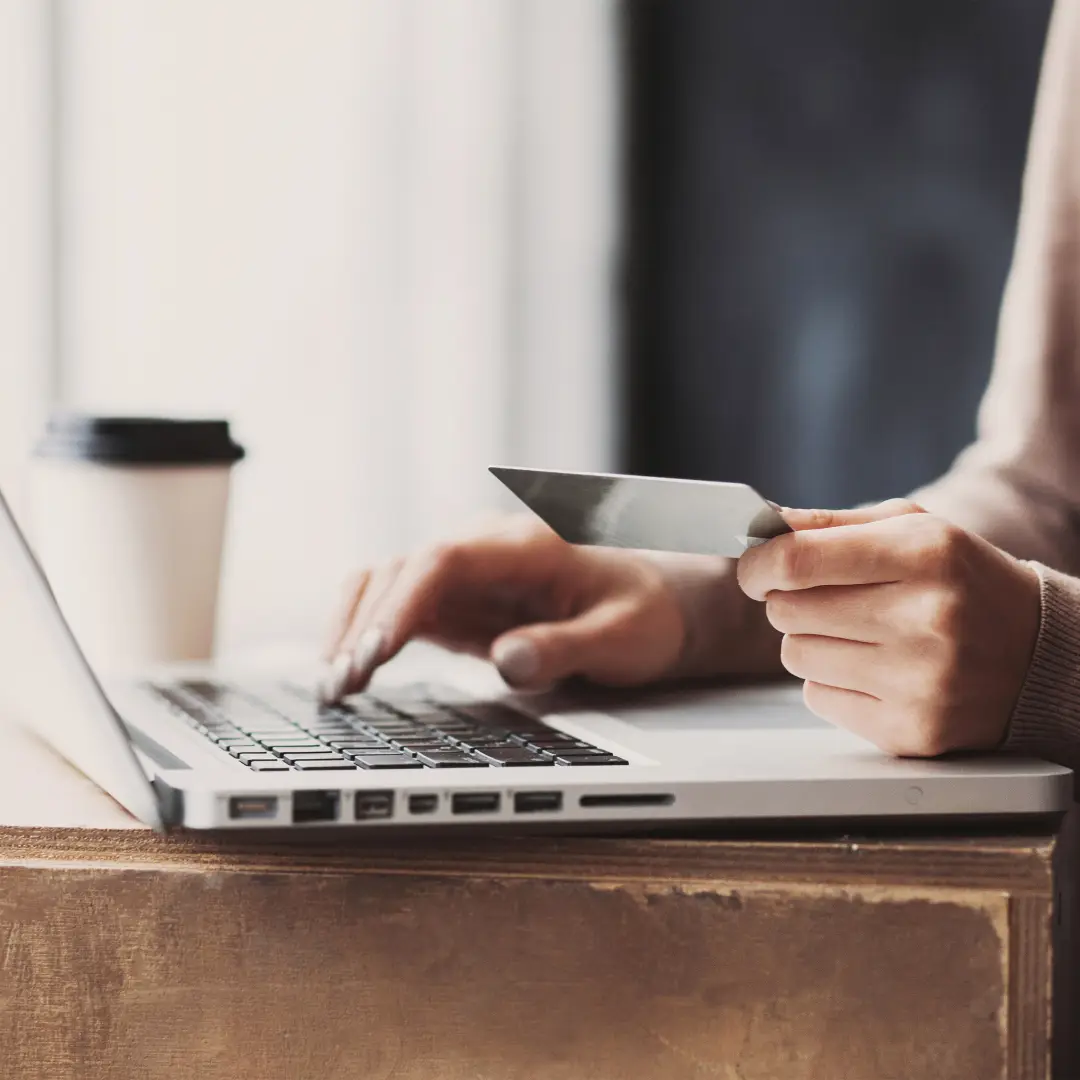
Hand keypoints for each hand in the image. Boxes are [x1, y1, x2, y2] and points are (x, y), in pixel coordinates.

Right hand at [321, 516, 686, 698]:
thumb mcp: (620, 638)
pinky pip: (396, 605)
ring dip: (354, 629)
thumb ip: (565, 647)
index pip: (445, 558)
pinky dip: (365, 634)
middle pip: (404, 569)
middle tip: (341, 684)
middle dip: (366, 625)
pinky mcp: (455, 599)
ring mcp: (466, 571)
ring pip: (388, 583)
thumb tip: (507, 660)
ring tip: (331, 686)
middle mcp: (487, 548)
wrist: (652, 605)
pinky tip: (345, 670)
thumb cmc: (642, 616)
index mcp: (528, 546)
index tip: (377, 649)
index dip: (404, 601)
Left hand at [737, 500, 1040, 755]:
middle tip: (824, 599)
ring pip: (796, 656)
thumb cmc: (964, 582)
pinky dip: (832, 683)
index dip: (759, 565)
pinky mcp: (910, 731)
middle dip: (790, 601)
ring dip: (811, 642)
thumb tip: (763, 530)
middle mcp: (925, 619)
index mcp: (925, 555)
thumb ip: (834, 525)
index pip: (798, 561)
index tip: (756, 569)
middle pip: (787, 611)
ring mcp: (920, 682)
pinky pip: (817, 698)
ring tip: (860, 635)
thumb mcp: (915, 530)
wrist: (1040, 655)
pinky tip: (877, 671)